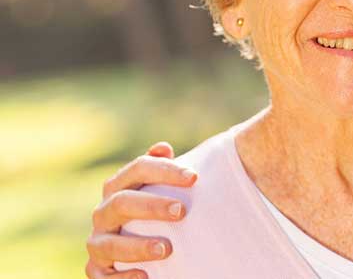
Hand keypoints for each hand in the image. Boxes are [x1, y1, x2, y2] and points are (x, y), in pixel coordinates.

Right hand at [85, 142, 195, 278]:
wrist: (137, 248)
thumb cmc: (154, 213)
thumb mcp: (158, 189)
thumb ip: (161, 170)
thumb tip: (163, 147)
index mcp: (119, 187)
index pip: (138, 169)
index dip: (164, 171)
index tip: (194, 177)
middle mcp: (104, 213)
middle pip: (121, 202)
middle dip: (151, 205)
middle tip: (181, 210)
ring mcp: (98, 242)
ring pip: (108, 243)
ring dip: (137, 246)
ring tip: (166, 249)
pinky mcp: (97, 270)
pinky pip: (102, 276)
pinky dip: (122, 277)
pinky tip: (146, 276)